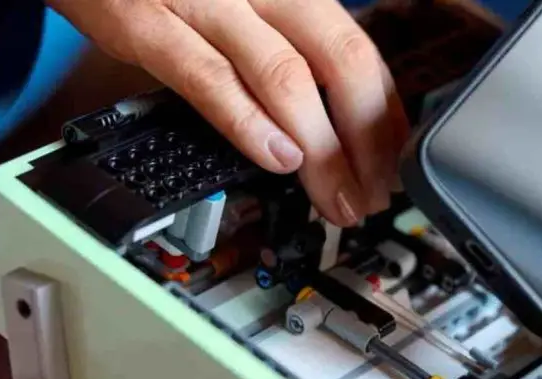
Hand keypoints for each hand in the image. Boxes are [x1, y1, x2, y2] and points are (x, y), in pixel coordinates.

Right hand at [48, 0, 409, 226]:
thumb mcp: (235, 1)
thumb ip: (280, 46)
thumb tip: (329, 120)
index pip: (358, 49)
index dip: (384, 113)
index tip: (394, 162)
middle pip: (339, 61)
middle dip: (366, 140)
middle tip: (374, 194)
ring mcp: (205, 0)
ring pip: (286, 77)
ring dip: (320, 150)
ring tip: (335, 196)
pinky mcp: (147, 22)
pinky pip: (210, 79)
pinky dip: (249, 124)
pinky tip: (277, 160)